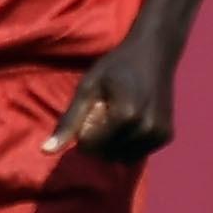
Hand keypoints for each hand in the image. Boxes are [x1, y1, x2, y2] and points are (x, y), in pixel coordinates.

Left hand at [45, 38, 179, 160]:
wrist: (154, 54)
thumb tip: (45, 152)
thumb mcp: (87, 88)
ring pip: (121, 158)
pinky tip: (131, 121)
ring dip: (112, 145)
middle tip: (105, 111)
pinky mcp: (167, 137)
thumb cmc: (115, 67)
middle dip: (98, 140)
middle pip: (105, 155)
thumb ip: (68, 122)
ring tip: (117, 117)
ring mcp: (160, 134)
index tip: (93, 108)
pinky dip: (128, 144)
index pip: (90, 147)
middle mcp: (146, 128)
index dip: (83, 131)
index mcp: (126, 116)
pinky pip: (136, 154)